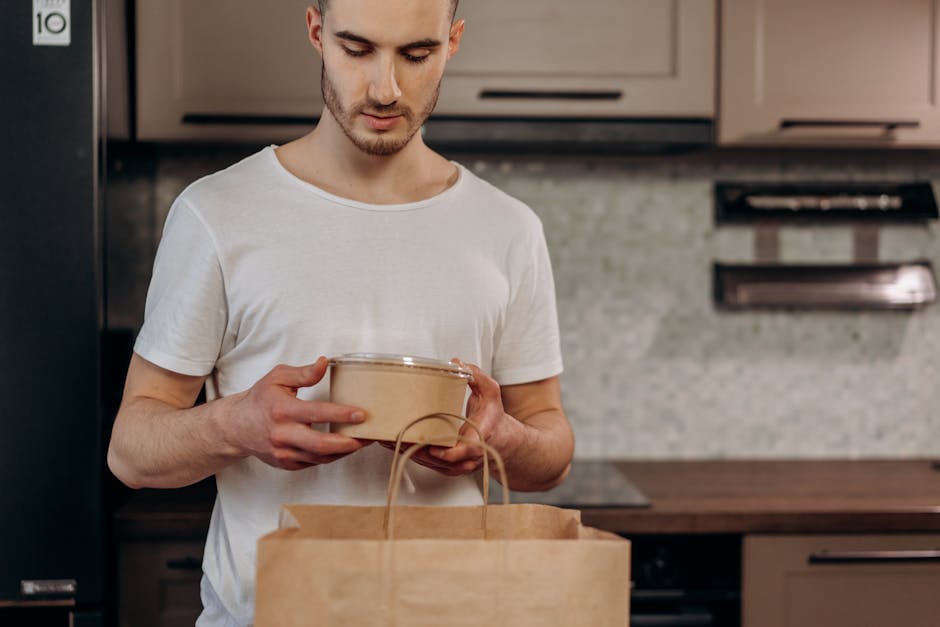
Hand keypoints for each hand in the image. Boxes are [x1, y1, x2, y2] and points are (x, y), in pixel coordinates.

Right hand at [227, 356, 370, 470]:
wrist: (236, 427)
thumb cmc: (260, 399)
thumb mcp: (278, 378)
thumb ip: (303, 373)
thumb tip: (324, 363)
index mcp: (282, 411)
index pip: (317, 413)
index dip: (341, 415)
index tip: (361, 414)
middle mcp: (282, 434)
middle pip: (320, 444)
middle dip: (348, 443)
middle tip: (368, 436)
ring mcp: (283, 452)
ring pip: (319, 457)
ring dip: (343, 452)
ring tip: (361, 442)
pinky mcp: (286, 463)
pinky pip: (313, 463)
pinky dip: (330, 457)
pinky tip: (343, 448)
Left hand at [384, 360, 520, 478]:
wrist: (499, 439)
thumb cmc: (492, 416)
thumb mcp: (490, 392)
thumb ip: (477, 377)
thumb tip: (458, 363)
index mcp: (478, 439)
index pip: (464, 451)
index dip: (447, 451)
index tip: (433, 446)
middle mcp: (466, 457)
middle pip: (437, 459)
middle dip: (416, 448)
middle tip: (397, 435)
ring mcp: (455, 465)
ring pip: (428, 462)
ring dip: (408, 451)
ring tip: (388, 438)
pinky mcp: (445, 467)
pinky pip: (425, 463)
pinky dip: (409, 453)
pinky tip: (394, 443)